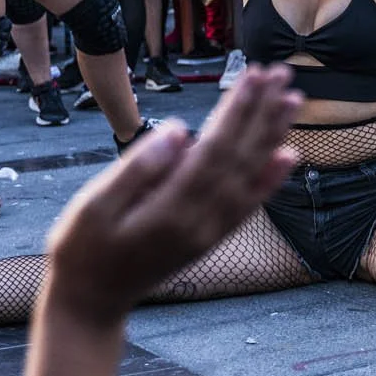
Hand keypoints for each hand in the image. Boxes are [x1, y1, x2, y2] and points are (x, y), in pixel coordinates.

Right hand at [40, 64, 301, 325]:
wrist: (92, 301)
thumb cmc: (83, 249)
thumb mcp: (93, 207)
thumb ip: (136, 169)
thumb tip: (179, 130)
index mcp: (171, 211)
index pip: (215, 151)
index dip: (237, 111)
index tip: (253, 76)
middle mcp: (200, 223)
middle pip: (241, 159)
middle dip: (262, 114)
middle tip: (281, 74)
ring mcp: (209, 233)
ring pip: (251, 178)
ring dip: (273, 137)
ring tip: (292, 101)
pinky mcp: (210, 238)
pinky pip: (249, 205)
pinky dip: (271, 178)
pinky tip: (287, 155)